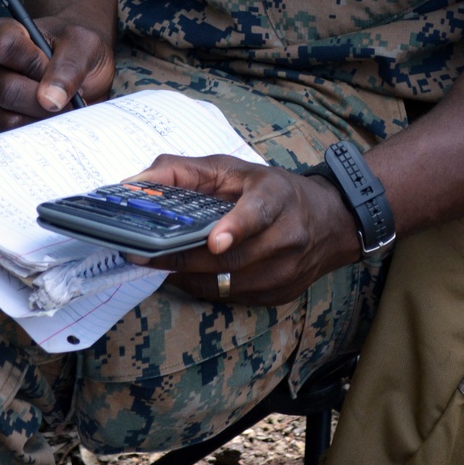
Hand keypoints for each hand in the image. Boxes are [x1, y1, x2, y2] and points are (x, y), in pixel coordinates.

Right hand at [0, 14, 114, 128]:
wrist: (79, 66)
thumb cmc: (75, 47)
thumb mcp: (84, 44)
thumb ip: (70, 65)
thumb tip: (49, 101)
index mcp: (0, 33)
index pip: (3, 46)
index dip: (33, 61)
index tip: (53, 65)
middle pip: (5, 89)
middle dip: (43, 98)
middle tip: (68, 96)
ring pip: (7, 118)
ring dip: (42, 118)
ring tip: (60, 105)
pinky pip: (11, 136)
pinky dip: (38, 132)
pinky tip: (51, 118)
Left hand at [130, 154, 360, 305]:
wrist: (329, 222)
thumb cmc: (270, 190)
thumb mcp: (232, 168)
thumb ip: (183, 171)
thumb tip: (134, 184)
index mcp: (277, 197)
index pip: (259, 213)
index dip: (237, 227)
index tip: (215, 241)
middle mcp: (288, 236)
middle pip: (232, 257)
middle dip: (183, 258)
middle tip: (144, 254)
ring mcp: (286, 271)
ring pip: (228, 282)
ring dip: (188, 276)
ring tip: (157, 264)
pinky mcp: (280, 295)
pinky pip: (232, 296)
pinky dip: (205, 286)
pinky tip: (186, 274)